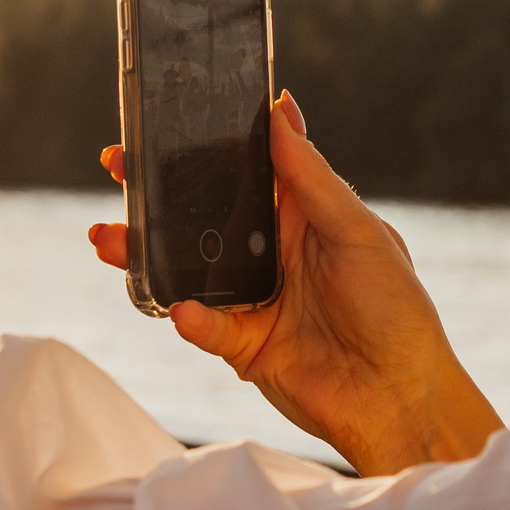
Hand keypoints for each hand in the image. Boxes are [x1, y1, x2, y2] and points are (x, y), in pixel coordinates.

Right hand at [91, 95, 503, 476]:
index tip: (162, 120)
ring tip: (108, 239)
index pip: (243, 168)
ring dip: (143, 252)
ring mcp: (252, 298)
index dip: (204, 145)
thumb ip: (313, 177)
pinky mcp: (243, 344)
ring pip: (185, 267)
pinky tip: (182, 308)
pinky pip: (204, 325)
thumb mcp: (359, 231)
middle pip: (200, 214)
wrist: (401, 399)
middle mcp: (270, 252)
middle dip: (154, 191)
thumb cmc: (398, 309)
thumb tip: (282, 109)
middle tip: (117, 166)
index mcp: (301, 214)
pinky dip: (189, 317)